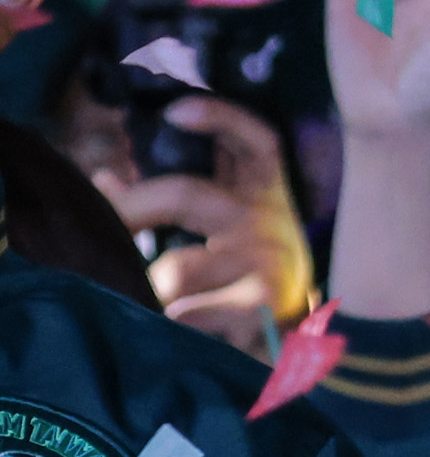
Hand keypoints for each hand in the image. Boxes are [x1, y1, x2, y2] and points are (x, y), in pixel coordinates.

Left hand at [100, 97, 313, 350]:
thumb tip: (104, 178)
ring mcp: (268, 262)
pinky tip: (171, 327)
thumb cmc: (250, 279)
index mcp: (262, 195)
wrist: (303, 345)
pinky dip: (172, 321)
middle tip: (99, 225)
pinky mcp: (262, 305)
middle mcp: (269, 221)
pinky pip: (191, 311)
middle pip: (189, 195)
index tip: (174, 111)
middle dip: (133, 208)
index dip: (220, 118)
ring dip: (150, 286)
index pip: (256, 142)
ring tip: (143, 300)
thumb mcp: (226, 232)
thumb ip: (174, 200)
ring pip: (178, 267)